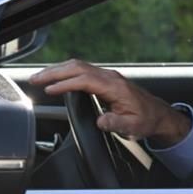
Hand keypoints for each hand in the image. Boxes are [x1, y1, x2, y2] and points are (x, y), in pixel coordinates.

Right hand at [30, 59, 191, 144]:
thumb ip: (116, 123)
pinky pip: (82, 70)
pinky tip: (55, 77)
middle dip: (54, 72)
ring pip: (78, 66)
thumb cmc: (146, 120)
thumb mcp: (133, 127)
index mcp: (115, 87)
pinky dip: (65, 72)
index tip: (49, 90)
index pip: (85, 80)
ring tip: (39, 77)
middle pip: (77, 68)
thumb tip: (101, 121)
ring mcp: (107, 76)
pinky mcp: (105, 79)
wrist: (157, 114)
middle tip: (34, 80)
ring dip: (57, 70)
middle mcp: (110, 77)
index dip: (65, 84)